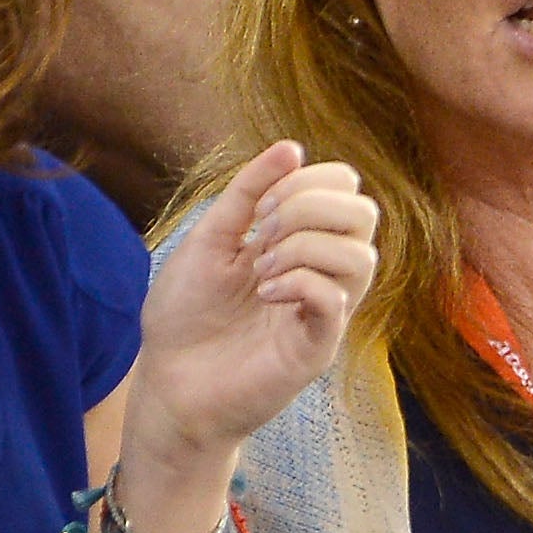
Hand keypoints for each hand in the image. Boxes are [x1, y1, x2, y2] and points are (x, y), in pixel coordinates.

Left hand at [133, 142, 379, 460]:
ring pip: (363, 256)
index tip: (258, 207)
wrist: (168, 385)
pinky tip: (265, 294)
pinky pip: (335, 299)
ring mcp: (323, 311)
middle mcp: (321, 272)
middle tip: (264, 232)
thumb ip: (246, 193)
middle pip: (365, 215)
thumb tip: (291, 146)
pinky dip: (300, 282)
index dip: (310, 180)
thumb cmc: (185, 317)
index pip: (345, 190)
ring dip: (306, 246)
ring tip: (261, 269)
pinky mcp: (316, 347)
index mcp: (299, 241)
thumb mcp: (208, 238)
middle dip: (312, 207)